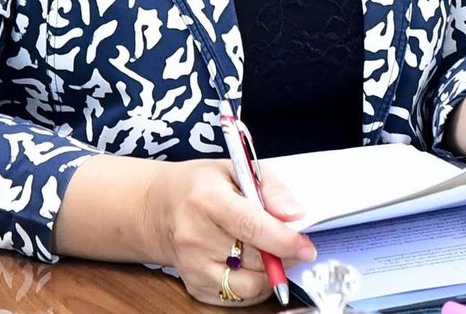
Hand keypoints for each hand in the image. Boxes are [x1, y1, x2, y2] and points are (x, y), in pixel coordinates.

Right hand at [55, 154, 314, 305]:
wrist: (158, 209)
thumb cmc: (202, 185)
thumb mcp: (237, 168)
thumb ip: (270, 189)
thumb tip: (296, 215)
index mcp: (207, 200)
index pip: (251, 226)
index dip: (283, 240)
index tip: (306, 246)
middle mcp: (195, 236)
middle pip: (254, 257)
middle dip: (282, 253)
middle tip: (293, 242)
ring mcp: (192, 265)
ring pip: (248, 284)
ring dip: (269, 273)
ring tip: (271, 253)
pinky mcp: (194, 286)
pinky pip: (237, 298)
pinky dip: (253, 286)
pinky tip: (251, 266)